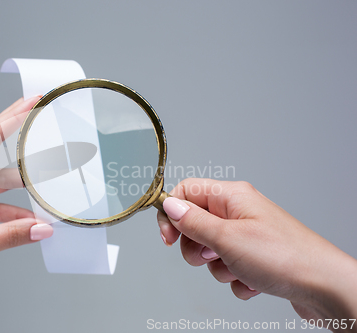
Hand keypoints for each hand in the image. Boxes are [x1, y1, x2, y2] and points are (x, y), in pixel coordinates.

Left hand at [0, 97, 52, 332]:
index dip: (11, 120)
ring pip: (0, 175)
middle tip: (37, 110)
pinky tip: (36, 214)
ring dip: (22, 175)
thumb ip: (11, 234)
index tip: (30, 105)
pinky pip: (1, 201)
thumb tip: (42, 228)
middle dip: (16, 129)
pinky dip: (18, 208)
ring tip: (46, 164)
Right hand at [158, 179, 356, 329]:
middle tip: (212, 255)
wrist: (325, 287)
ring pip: (211, 250)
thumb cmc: (285, 257)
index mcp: (232, 197)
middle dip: (197, 247)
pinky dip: (236, 278)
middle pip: (195, 224)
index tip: (168, 238)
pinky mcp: (255, 258)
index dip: (171, 212)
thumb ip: (193, 222)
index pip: (187, 191)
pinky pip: (229, 268)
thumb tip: (170, 206)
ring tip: (239, 269)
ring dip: (218, 267)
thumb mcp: (227, 238)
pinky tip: (254, 280)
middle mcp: (239, 212)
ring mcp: (248, 235)